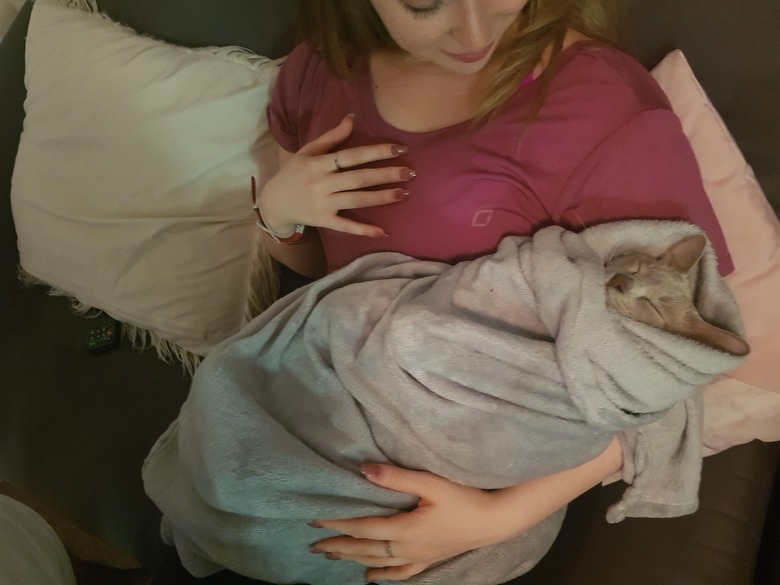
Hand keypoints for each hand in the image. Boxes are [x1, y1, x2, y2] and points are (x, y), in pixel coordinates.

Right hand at [260, 114, 414, 236]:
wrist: (273, 203)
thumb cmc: (294, 173)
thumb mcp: (308, 151)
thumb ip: (331, 137)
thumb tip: (352, 118)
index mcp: (319, 163)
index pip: (352, 155)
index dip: (376, 151)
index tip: (400, 148)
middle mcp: (322, 183)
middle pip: (359, 178)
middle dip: (386, 174)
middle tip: (410, 172)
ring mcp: (323, 203)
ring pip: (357, 199)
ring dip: (382, 197)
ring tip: (404, 193)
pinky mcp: (323, 221)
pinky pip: (346, 226)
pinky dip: (364, 230)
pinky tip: (383, 231)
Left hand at [309, 463, 516, 581]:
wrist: (496, 520)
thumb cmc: (466, 498)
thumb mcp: (431, 483)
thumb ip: (397, 477)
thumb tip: (364, 470)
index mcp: (404, 529)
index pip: (362, 528)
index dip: (337, 526)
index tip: (315, 523)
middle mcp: (407, 548)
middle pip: (365, 548)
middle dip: (338, 546)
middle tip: (314, 544)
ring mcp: (418, 557)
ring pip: (378, 562)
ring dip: (353, 559)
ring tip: (332, 557)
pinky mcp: (430, 559)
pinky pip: (401, 572)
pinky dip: (383, 575)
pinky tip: (372, 578)